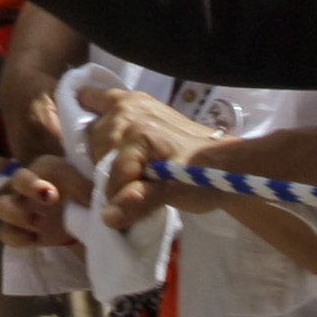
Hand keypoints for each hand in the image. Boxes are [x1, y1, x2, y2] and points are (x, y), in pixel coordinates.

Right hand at [0, 159, 91, 249]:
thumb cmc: (78, 194)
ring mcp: (19, 207)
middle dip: (28, 187)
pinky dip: (17, 237)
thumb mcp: (87, 188)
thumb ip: (88, 188)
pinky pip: (5, 232)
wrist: (74, 215)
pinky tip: (35, 239)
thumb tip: (93, 198)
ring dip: (16, 213)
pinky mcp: (18, 229)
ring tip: (39, 223)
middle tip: (50, 201)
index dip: (51, 177)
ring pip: (0, 205)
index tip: (54, 195)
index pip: (45, 166)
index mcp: (47, 169)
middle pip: (16, 178)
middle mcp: (29, 184)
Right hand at [84, 84, 223, 230]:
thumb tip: (108, 217)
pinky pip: (99, 99)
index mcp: (138, 132)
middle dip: (104, 170)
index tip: (124, 210)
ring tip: (122, 167)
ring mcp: (132, 104)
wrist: (226, 162)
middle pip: (95, 149)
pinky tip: (91, 119)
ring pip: (94, 131)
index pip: (108, 171)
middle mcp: (131, 112)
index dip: (114, 195)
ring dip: (99, 149)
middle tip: (127, 186)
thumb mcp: (173, 193)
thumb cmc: (202, 178)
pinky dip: (92, 106)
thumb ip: (140, 202)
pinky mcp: (136, 102)